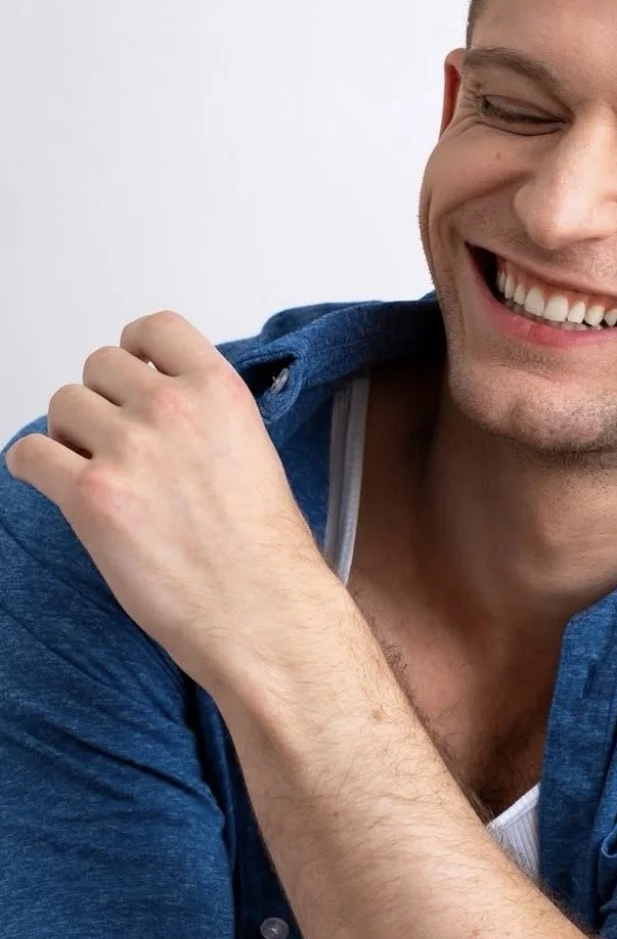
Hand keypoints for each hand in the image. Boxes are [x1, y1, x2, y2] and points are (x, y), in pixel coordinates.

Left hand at [3, 309, 332, 691]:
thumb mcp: (254, 453)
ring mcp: (128, 449)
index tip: (134, 373)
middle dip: (102, 400)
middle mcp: (172, 409)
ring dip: (69, 434)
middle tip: (115, 441)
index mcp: (220, 392)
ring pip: (62, 405)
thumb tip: (161, 414)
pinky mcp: (91, 495)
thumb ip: (206, 419)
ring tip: (96, 471)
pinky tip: (58, 487)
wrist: (260, 609)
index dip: (136, 349)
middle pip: (99, 365)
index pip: (156, 328)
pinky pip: (29, 455)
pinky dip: (34, 468)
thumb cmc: (265, 552)